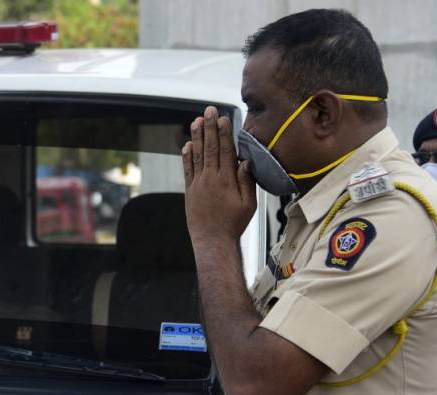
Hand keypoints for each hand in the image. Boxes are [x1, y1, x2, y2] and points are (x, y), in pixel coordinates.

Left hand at [182, 106, 256, 243]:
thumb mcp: (249, 204)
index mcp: (227, 181)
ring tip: (196, 121)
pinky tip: (187, 144)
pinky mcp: (190, 191)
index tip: (223, 118)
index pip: (226, 151)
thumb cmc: (233, 224)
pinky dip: (187, 156)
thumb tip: (246, 161)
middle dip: (210, 127)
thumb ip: (247, 182)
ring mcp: (198, 184)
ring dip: (197, 137)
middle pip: (210, 148)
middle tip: (208, 111)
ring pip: (197, 155)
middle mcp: (211, 179)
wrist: (212, 241)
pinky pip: (187, 170)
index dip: (224, 133)